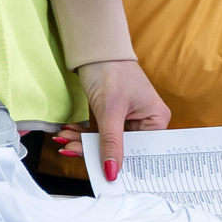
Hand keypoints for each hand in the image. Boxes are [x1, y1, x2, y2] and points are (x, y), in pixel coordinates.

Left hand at [54, 59, 170, 181]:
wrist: (94, 47)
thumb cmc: (110, 71)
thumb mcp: (110, 111)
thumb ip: (111, 143)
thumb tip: (112, 172)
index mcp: (157, 121)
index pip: (141, 151)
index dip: (122, 163)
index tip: (102, 174)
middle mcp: (146, 122)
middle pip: (122, 147)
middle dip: (95, 150)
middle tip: (71, 151)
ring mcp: (129, 118)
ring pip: (107, 140)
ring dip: (84, 141)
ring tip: (64, 141)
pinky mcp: (113, 115)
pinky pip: (100, 131)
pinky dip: (83, 133)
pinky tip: (67, 133)